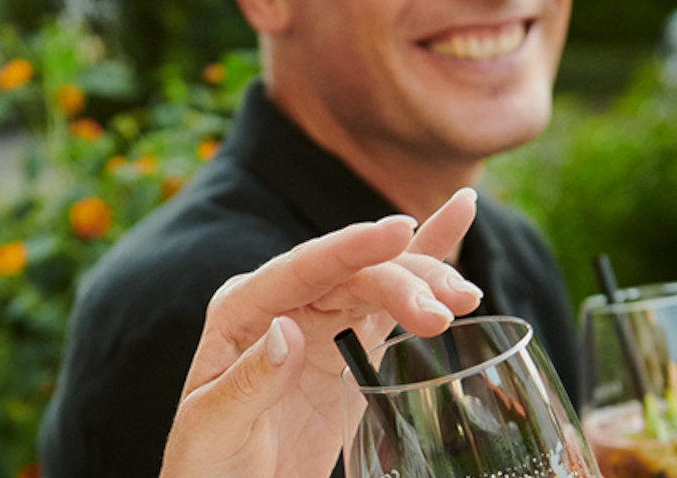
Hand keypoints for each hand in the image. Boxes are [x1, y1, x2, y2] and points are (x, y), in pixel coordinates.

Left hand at [160, 188, 482, 477]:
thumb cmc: (210, 462)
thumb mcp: (213, 429)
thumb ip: (247, 384)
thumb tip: (285, 332)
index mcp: (241, 310)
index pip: (303, 269)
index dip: (353, 248)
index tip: (400, 231)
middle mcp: (282, 304)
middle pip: (351, 275)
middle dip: (403, 280)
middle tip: (446, 307)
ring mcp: (319, 322)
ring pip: (378, 284)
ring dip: (425, 281)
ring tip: (466, 298)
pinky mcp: (349, 345)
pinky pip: (391, 304)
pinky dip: (425, 270)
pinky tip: (456, 222)